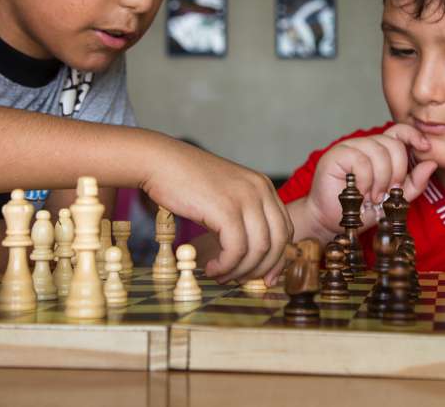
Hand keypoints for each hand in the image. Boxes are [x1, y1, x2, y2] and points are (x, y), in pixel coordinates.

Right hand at [140, 139, 292, 284]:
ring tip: (220, 275)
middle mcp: (260, 189)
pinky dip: (225, 266)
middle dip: (262, 268)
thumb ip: (241, 217)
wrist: (160, 162)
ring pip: (258, 249)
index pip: (284, 229)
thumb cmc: (186, 181)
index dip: (277, 258)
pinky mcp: (226, 209)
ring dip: (240, 270)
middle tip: (241, 281)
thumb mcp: (224, 196)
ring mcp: (245, 198)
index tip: (265, 277)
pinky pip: (236, 250)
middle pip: (277, 241)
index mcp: (263, 186)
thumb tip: (251, 255)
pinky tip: (211, 268)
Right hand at [303, 124, 436, 239]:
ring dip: (380, 181)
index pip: (400, 131)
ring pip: (378, 153)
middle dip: (397, 172)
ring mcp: (350, 147)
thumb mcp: (395, 199)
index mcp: (380, 150)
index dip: (414, 135)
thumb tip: (431, 163)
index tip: (425, 148)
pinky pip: (361, 160)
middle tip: (389, 192)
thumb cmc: (361, 209)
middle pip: (393, 144)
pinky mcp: (336, 154)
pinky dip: (365, 181)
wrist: (333, 221)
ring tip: (372, 197)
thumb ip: (414, 183)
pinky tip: (360, 192)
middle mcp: (366, 144)